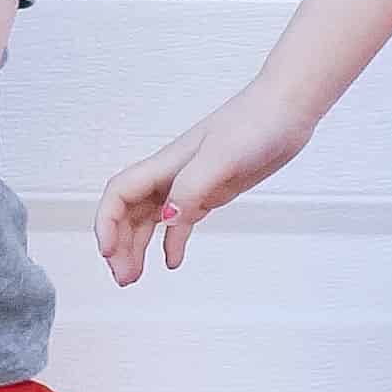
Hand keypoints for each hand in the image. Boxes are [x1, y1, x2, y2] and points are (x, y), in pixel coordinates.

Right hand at [95, 78, 311, 283]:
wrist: (285, 112)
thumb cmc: (253, 124)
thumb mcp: (221, 158)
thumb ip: (191, 188)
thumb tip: (167, 220)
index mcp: (166, 165)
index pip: (119, 193)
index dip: (106, 223)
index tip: (107, 253)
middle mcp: (172, 175)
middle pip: (129, 212)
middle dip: (119, 245)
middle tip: (124, 279)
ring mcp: (190, 183)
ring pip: (150, 219)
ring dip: (137, 246)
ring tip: (134, 276)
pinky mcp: (211, 191)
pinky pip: (181, 221)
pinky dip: (172, 241)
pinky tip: (172, 261)